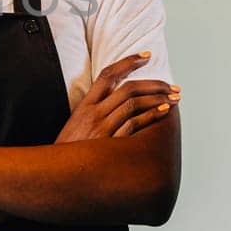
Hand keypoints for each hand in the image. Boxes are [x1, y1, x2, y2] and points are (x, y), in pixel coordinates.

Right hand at [55, 53, 178, 143]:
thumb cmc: (69, 153)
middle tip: (171, 86)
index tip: (146, 56)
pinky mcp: (109, 143)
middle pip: (127, 88)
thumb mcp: (75, 126)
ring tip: (174, 98)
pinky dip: (151, 115)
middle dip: (154, 84)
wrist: (56, 174)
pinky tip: (164, 111)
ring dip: (158, 98)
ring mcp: (101, 127)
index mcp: (84, 106)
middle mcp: (93, 113)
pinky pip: (134, 124)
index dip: (128, 62)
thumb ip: (94, 113)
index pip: (108, 75)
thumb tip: (117, 103)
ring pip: (133, 103)